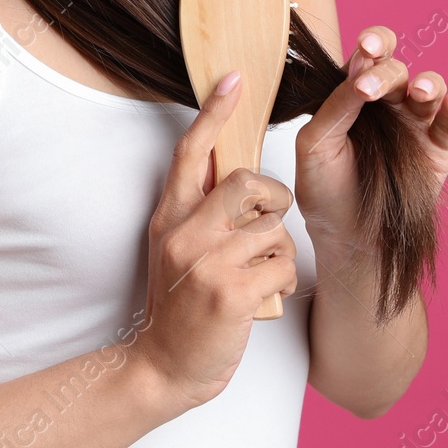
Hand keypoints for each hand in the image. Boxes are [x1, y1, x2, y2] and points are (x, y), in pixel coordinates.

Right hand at [133, 72, 298, 415]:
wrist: (163, 368)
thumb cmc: (180, 309)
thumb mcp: (176, 251)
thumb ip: (200, 213)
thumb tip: (238, 175)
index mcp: (169, 218)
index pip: (191, 153)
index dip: (214, 113)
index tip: (234, 79)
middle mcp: (183, 234)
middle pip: (245, 181)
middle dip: (273, 199)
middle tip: (269, 224)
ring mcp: (205, 263)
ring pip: (274, 230)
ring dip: (280, 255)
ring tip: (261, 278)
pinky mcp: (230, 293)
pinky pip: (282, 266)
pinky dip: (283, 284)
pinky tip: (266, 299)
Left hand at [293, 26, 447, 246]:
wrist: (347, 236)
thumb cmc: (325, 189)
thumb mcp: (315, 144)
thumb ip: (336, 105)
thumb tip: (358, 67)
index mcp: (354, 94)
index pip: (367, 57)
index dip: (371, 46)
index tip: (364, 50)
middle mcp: (387, 103)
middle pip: (397, 70)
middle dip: (386, 73)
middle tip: (369, 90)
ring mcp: (414, 124)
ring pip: (430, 88)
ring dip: (427, 84)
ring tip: (419, 92)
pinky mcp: (438, 148)